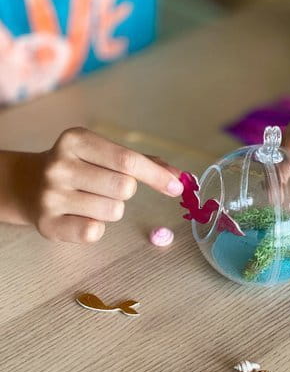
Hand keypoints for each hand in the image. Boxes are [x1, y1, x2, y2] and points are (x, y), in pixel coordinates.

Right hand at [2, 127, 182, 242]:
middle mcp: (60, 165)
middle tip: (107, 187)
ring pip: (113, 211)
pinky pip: (93, 232)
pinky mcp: (48, 223)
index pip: (127, 160)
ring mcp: (51, 195)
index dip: (156, 176)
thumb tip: (180, 177)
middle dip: (125, 192)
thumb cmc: (79, 168)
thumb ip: (142, 163)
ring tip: (90, 200)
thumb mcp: (103, 154)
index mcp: (76, 140)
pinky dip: (96, 227)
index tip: (177, 187)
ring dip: (111, 210)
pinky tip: (81, 216)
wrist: (27, 185)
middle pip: (124, 188)